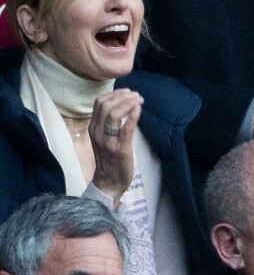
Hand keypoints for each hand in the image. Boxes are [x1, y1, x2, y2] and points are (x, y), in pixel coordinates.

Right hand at [89, 89, 143, 207]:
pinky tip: (139, 109)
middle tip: (137, 95)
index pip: (99, 103)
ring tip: (140, 100)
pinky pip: (126, 128)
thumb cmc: (109, 159)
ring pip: (113, 113)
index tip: (127, 92)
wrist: (109, 182)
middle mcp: (97, 133)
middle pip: (106, 105)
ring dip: (128, 103)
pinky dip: (133, 115)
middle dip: (123, 96)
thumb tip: (122, 105)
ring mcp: (108, 141)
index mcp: (92, 128)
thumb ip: (108, 123)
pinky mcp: (120, 149)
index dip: (114, 93)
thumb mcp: (103, 138)